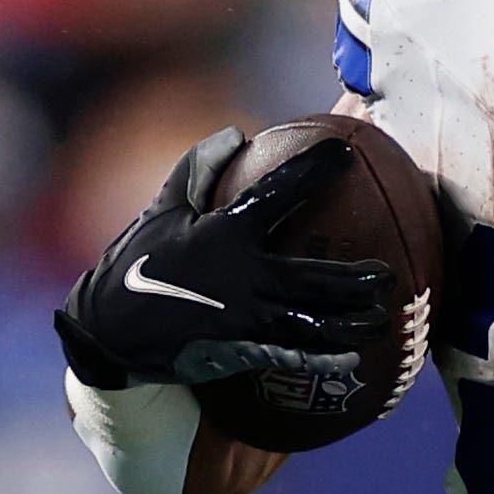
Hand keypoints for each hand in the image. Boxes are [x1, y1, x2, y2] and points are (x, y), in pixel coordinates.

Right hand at [60, 130, 399, 416]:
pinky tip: (352, 360)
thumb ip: (198, 170)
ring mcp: (242, 317)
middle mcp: (240, 275)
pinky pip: (290, 356)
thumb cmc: (139, 260)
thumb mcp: (163, 210)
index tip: (346, 153)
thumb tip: (235, 134)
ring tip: (381, 317)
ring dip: (352, 322)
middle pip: (314, 277)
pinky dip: (323, 358)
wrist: (106, 329)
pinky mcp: (238, 350)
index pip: (278, 192)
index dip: (314, 170)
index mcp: (224, 232)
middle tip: (387, 274)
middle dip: (358, 278)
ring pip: (312, 322)